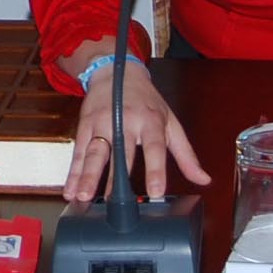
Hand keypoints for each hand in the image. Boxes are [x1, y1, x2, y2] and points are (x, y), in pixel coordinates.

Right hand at [63, 49, 209, 202]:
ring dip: (87, 175)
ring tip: (82, 196)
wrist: (116, 71)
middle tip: (110, 202)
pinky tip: (69, 188)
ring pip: (94, 152)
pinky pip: (78, 152)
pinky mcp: (85, 125)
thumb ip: (185, 154)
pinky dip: (72, 172)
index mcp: (151, 121)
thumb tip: (203, 179)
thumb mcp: (170, 122)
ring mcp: (102, 122)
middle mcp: (125, 121)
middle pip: (120, 151)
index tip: (156, 191)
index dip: (155, 170)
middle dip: (113, 178)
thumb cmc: (147, 101)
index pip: (154, 147)